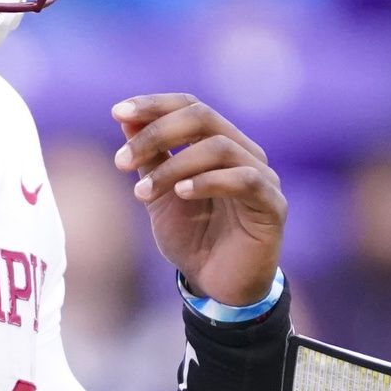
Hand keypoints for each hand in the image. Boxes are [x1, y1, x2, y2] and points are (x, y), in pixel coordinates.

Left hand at [112, 94, 285, 306]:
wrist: (216, 286)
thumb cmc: (192, 237)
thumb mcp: (159, 191)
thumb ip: (148, 155)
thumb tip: (126, 116)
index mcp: (219, 143)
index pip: (190, 106)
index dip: (155, 104)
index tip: (117, 113)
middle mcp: (244, 152)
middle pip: (203, 117)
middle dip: (156, 132)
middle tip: (121, 161)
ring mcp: (263, 176)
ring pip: (219, 147)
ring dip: (173, 165)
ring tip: (141, 192)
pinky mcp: (273, 205)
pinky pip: (244, 179)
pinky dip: (208, 181)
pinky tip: (180, 194)